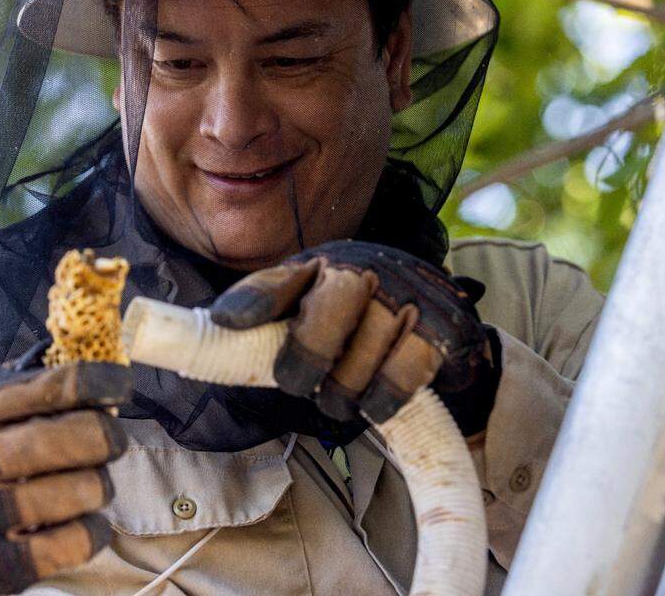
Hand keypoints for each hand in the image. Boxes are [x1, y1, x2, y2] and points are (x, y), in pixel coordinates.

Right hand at [0, 359, 132, 595]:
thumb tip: (64, 359)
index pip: (48, 386)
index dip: (98, 379)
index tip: (118, 382)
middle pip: (71, 437)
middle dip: (105, 435)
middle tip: (110, 438)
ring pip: (78, 491)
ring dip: (98, 486)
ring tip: (91, 485)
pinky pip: (70, 544)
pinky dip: (93, 531)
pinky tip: (86, 524)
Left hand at [209, 240, 498, 436]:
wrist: (427, 301)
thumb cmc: (350, 307)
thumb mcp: (304, 295)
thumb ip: (264, 302)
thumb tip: (222, 321)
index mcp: (319, 263)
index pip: (277, 282)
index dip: (253, 302)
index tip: (230, 323)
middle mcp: (363, 268)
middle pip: (324, 322)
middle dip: (306, 364)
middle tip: (301, 384)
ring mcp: (405, 293)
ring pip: (361, 359)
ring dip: (344, 391)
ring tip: (340, 395)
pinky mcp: (442, 325)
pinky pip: (403, 373)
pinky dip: (381, 397)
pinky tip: (371, 402)